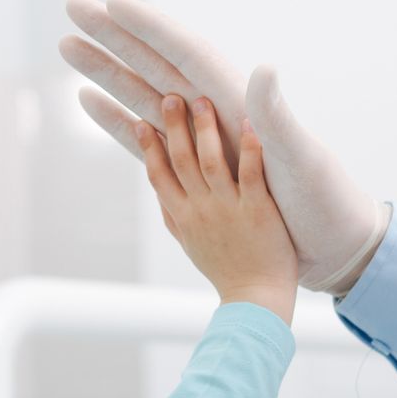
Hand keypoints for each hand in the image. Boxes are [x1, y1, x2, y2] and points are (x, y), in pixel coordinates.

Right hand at [61, 0, 390, 294]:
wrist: (334, 247)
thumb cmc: (324, 203)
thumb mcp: (301, 159)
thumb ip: (275, 117)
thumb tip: (262, 68)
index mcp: (238, 104)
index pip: (187, 53)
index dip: (150, 28)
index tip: (114, 3)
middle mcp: (216, 114)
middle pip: (155, 63)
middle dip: (113, 35)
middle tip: (73, 4)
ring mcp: (205, 142)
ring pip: (143, 95)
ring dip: (106, 70)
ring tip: (68, 46)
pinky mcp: (198, 172)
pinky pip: (148, 140)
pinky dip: (118, 117)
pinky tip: (91, 100)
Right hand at [136, 94, 296, 323]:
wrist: (255, 300)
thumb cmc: (225, 271)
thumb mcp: (189, 244)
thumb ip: (173, 214)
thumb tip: (158, 189)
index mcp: (183, 217)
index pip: (158, 176)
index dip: (148, 147)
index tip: (139, 121)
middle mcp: (200, 209)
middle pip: (181, 161)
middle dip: (172, 127)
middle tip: (169, 97)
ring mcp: (228, 209)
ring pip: (210, 162)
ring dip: (204, 130)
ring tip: (201, 102)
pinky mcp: (257, 210)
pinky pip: (250, 173)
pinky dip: (248, 147)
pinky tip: (249, 122)